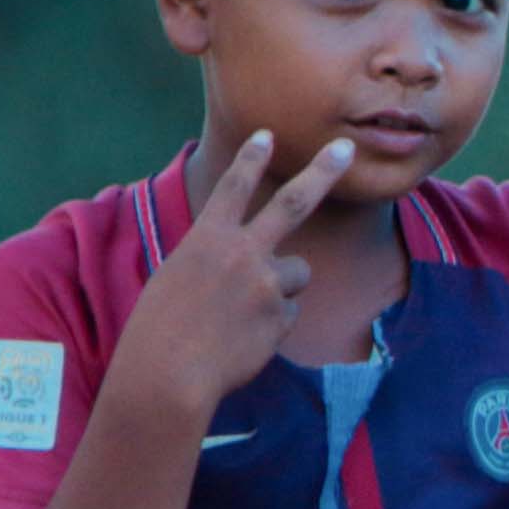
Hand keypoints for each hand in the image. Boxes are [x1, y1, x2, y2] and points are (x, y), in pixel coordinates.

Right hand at [108, 129, 359, 426]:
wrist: (169, 373)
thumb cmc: (162, 329)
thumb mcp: (178, 277)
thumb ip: (218, 261)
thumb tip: (254, 266)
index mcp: (206, 238)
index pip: (233, 187)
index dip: (252, 159)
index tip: (268, 135)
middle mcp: (241, 252)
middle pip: (292, 203)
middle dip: (322, 172)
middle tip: (346, 148)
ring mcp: (265, 282)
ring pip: (298, 272)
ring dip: (281, 288)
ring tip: (243, 314)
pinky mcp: (281, 316)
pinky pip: (288, 314)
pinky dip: (272, 326)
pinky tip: (243, 340)